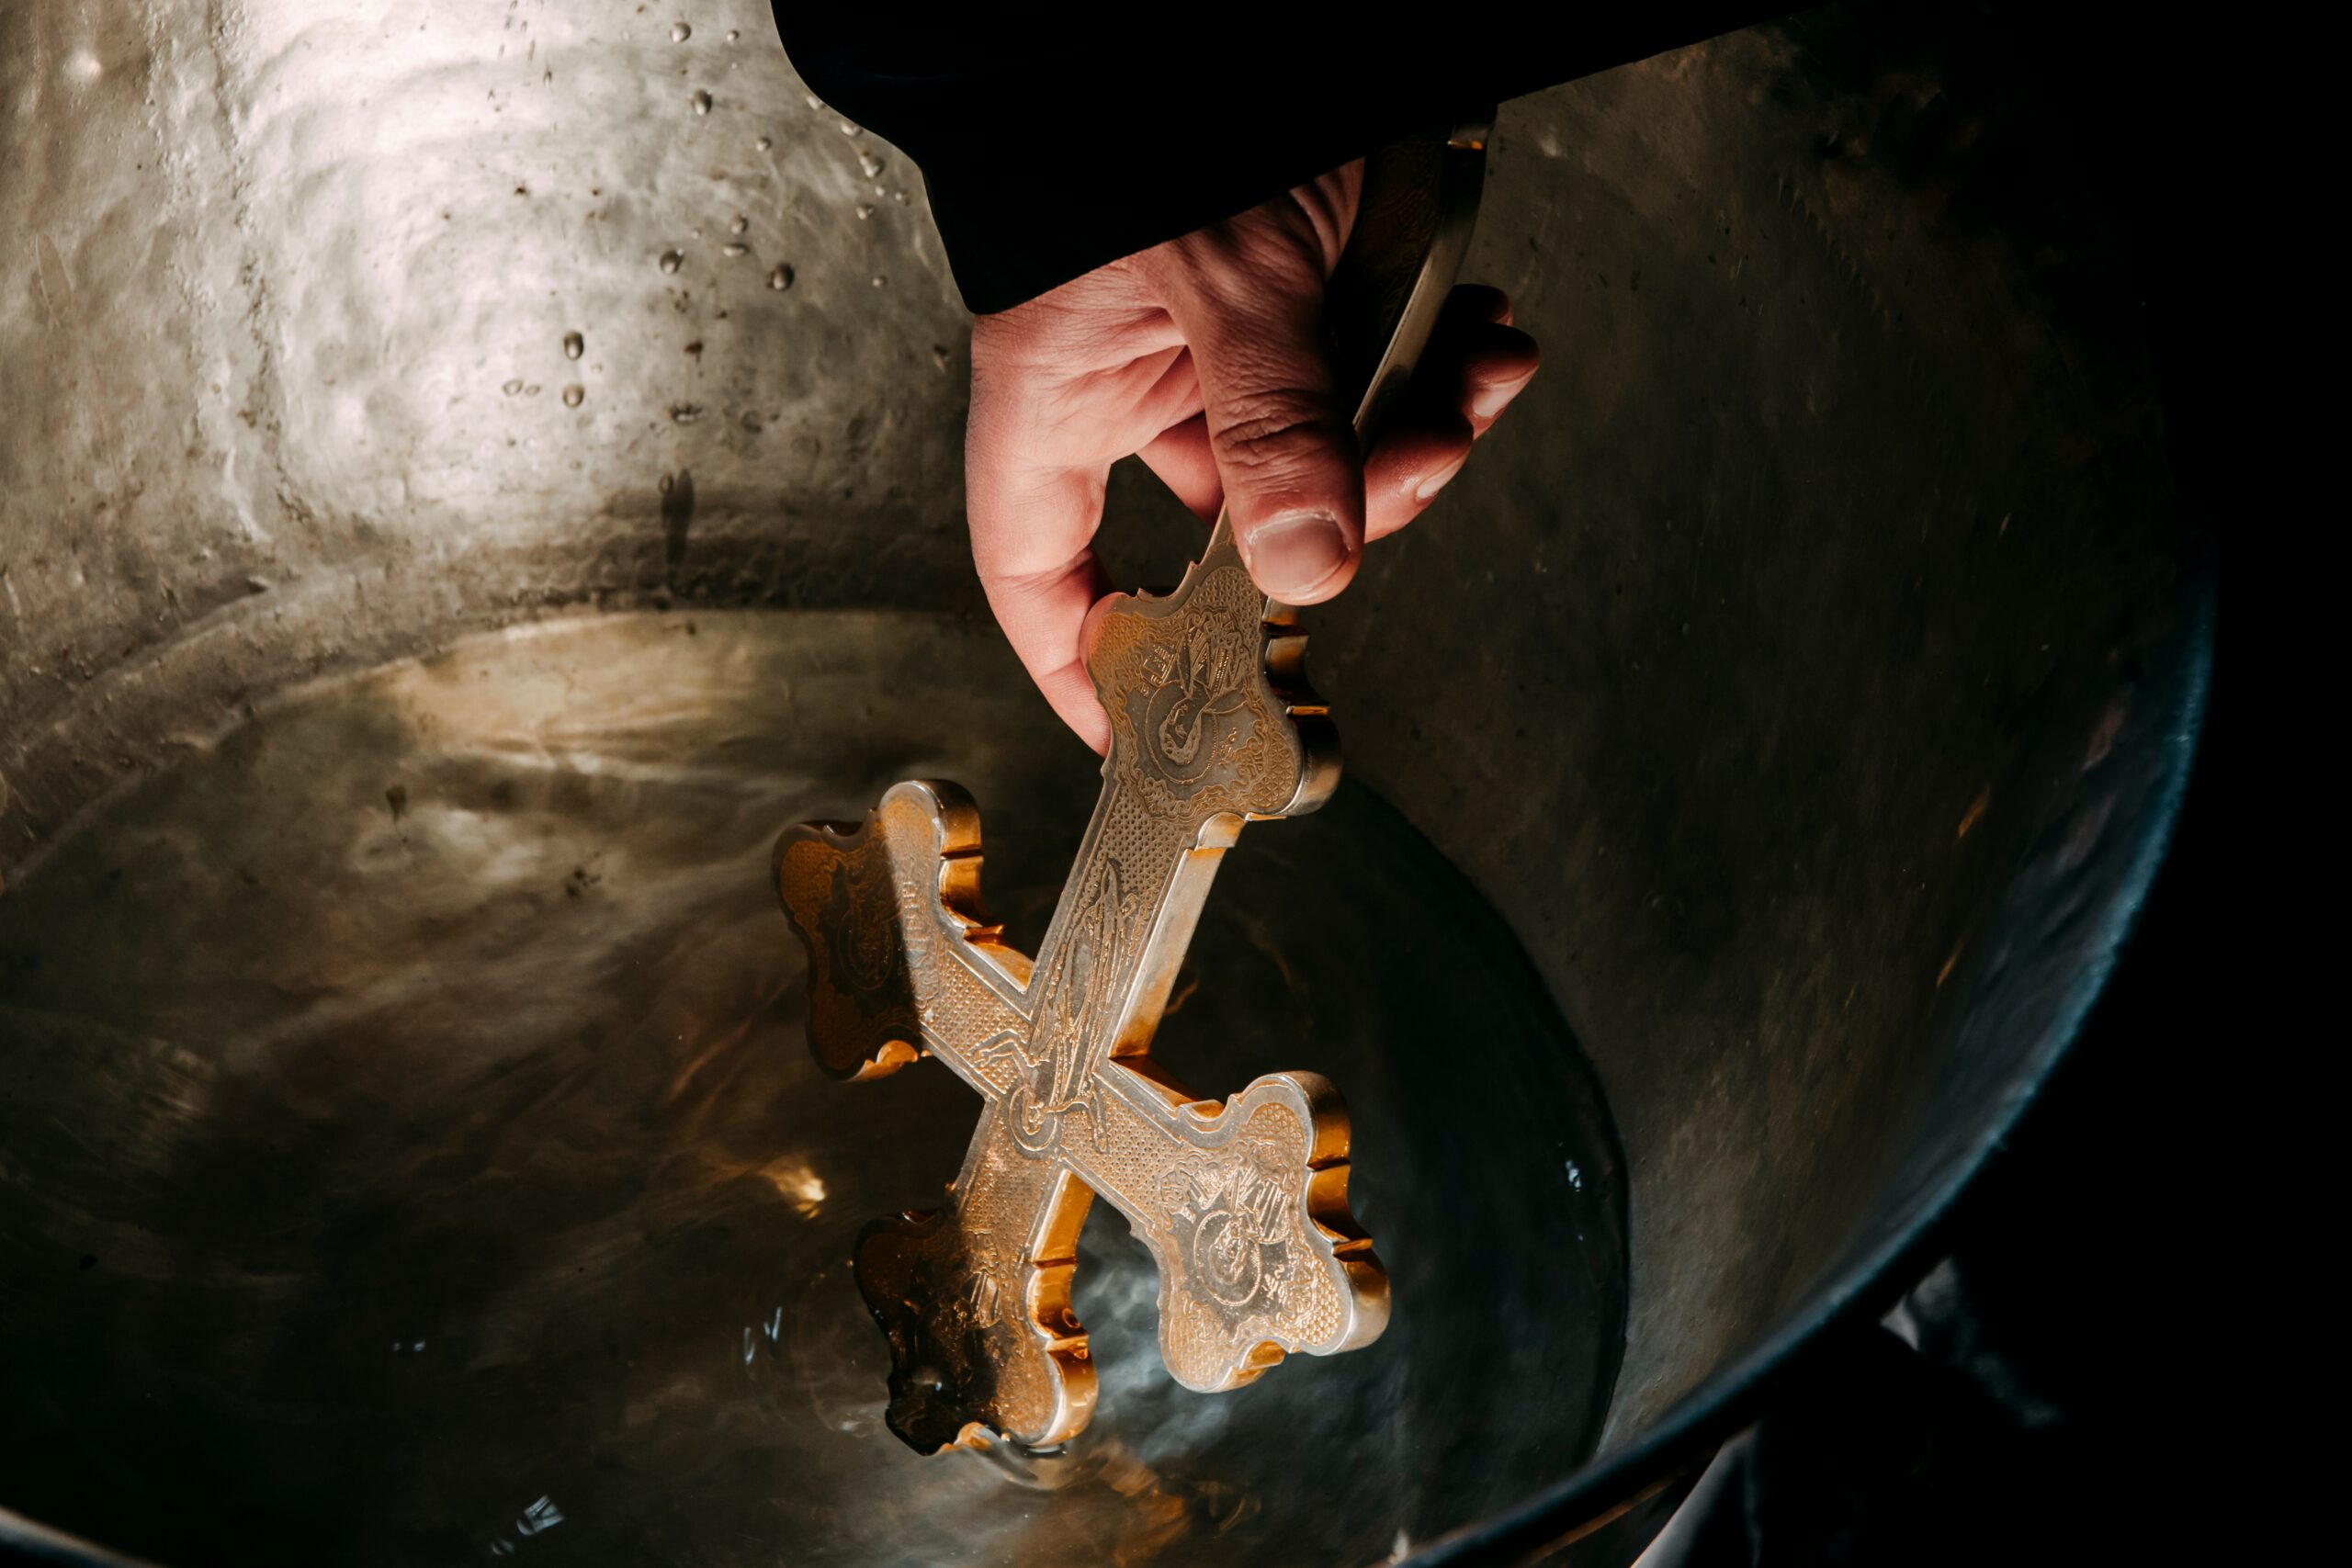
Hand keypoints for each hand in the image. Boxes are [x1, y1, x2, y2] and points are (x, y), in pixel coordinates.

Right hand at [965, 161, 1539, 750]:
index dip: (1085, 663)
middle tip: (1414, 466)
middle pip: (1241, 522)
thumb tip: (1314, 568)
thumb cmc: (1146, 106)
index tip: (1147, 730)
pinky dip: (1445, 365)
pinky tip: (1485, 333)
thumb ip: (1270, 423)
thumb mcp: (1222, 277)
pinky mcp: (1303, 296)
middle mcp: (1140, 385)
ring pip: (1331, 450)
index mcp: (1066, 397)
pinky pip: (1377, 374)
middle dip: (1348, 511)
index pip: (1042, 571)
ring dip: (1422, 430)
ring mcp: (1224, 345)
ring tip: (1474, 374)